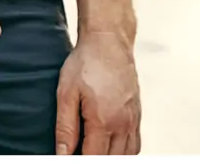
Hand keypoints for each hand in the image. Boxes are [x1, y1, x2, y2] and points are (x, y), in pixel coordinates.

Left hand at [55, 31, 140, 154]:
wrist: (109, 43)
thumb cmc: (85, 64)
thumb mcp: (66, 93)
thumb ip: (65, 127)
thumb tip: (62, 153)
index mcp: (103, 121)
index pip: (93, 158)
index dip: (79, 162)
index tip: (69, 160)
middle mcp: (123, 125)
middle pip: (112, 160)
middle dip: (95, 161)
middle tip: (78, 155)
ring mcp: (133, 121)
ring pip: (127, 155)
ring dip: (111, 159)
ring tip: (92, 152)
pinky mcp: (137, 116)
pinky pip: (135, 144)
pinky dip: (124, 152)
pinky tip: (110, 149)